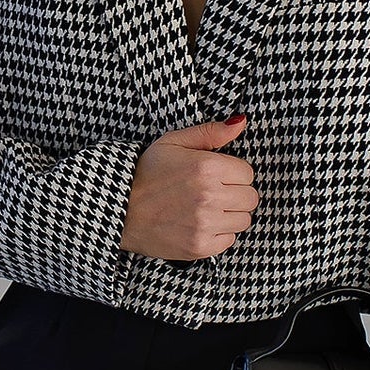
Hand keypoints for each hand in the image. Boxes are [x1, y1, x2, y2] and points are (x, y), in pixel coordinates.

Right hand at [119, 114, 256, 260]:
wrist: (118, 209)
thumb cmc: (146, 173)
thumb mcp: (174, 142)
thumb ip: (210, 132)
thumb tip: (241, 122)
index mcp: (206, 167)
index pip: (248, 173)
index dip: (233, 172)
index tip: (216, 175)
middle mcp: (209, 196)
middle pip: (250, 198)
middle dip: (235, 193)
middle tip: (212, 192)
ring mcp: (205, 224)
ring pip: (243, 220)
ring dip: (229, 214)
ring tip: (205, 208)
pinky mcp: (200, 246)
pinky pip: (230, 240)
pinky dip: (218, 233)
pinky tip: (199, 224)